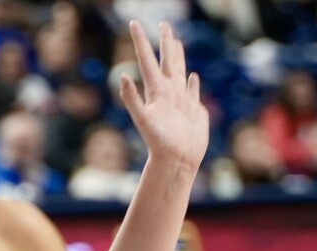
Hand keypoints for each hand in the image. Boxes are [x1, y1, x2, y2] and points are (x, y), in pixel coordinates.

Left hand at [119, 21, 208, 169]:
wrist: (177, 161)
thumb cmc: (159, 143)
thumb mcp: (144, 119)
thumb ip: (132, 98)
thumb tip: (122, 76)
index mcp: (156, 91)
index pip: (146, 60)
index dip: (140, 42)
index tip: (134, 23)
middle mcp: (168, 92)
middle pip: (166, 61)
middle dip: (165, 42)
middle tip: (164, 24)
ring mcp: (181, 100)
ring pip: (179, 72)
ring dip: (178, 57)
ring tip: (176, 42)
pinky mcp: (193, 110)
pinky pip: (192, 92)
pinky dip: (192, 84)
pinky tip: (192, 77)